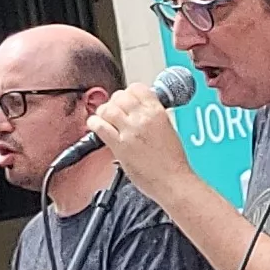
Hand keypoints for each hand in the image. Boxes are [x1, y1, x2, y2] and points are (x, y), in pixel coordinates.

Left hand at [89, 82, 197, 196]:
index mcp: (157, 112)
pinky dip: (95, 123)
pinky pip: (100, 127)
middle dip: (115, 101)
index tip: (127, 99)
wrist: (173, 181)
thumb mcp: (170, 129)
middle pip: (120, 96)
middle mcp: (143, 118)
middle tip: (115, 109)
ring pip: (108, 109)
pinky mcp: (119, 145)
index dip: (129, 93)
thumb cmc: (174, 162)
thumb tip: (142, 112)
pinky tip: (96, 126)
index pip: (137, 89)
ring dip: (104, 111)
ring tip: (105, 118)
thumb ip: (154, 117)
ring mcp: (130, 131)